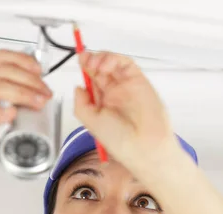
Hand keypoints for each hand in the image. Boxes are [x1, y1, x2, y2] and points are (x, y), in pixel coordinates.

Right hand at [0, 49, 52, 162]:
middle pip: (4, 71)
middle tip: (45, 93)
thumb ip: (8, 113)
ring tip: (37, 103)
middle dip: (30, 80)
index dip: (24, 61)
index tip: (41, 72)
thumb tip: (33, 115)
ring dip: (22, 94)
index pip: (2, 59)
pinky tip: (11, 115)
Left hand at [74, 51, 184, 179]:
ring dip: (101, 58)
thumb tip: (78, 88)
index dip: (84, 70)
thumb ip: (81, 104)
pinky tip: (105, 65)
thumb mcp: (91, 122)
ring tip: (94, 64)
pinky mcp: (139, 80)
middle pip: (101, 69)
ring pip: (113, 63)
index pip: (91, 81)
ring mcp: (127, 86)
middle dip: (90, 61)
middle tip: (84, 60)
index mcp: (102, 104)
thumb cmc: (120, 140)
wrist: (143, 145)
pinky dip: (114, 59)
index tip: (79, 62)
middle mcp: (114, 93)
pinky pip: (126, 64)